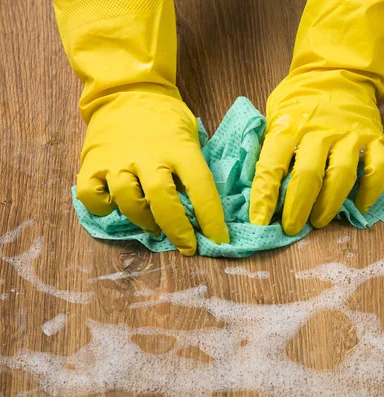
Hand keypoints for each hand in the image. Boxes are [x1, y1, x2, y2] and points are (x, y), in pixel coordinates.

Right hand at [76, 93, 228, 254]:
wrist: (126, 90)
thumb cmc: (166, 118)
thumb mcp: (190, 136)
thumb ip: (193, 167)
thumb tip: (200, 208)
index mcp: (179, 148)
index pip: (200, 186)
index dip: (211, 217)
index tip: (218, 240)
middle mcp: (148, 156)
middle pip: (162, 201)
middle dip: (177, 230)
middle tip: (187, 246)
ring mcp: (117, 160)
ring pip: (128, 202)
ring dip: (144, 221)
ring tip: (154, 225)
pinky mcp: (92, 164)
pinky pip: (93, 197)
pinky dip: (104, 208)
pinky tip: (115, 205)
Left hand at [249, 0, 383, 235]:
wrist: (338, 70)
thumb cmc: (300, 99)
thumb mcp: (275, 113)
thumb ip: (269, 143)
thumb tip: (256, 185)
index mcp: (290, 125)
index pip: (272, 164)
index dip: (264, 196)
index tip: (259, 221)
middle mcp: (320, 131)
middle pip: (308, 176)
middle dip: (298, 208)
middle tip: (291, 228)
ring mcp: (350, 134)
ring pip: (342, 176)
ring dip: (330, 205)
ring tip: (319, 221)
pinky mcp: (374, 138)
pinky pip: (378, 169)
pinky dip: (371, 191)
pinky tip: (359, 206)